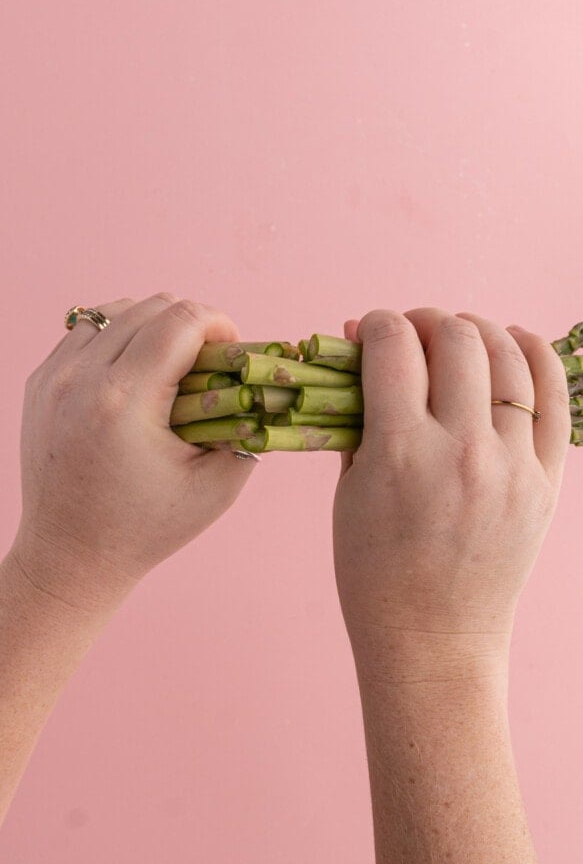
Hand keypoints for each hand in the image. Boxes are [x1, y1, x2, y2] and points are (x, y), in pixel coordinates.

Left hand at [7, 293, 257, 616]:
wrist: (70, 556)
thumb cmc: (147, 528)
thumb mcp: (217, 487)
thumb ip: (247, 427)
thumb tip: (262, 383)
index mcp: (125, 402)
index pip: (181, 320)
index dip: (219, 324)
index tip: (231, 351)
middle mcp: (81, 379)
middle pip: (151, 306)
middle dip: (191, 324)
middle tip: (208, 362)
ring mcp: (52, 377)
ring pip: (115, 309)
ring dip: (152, 326)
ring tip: (170, 366)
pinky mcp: (39, 382)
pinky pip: (86, 331)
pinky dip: (117, 338)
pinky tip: (134, 373)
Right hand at [332, 308, 569, 683]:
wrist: (432, 637)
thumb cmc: (373, 571)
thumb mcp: (348, 491)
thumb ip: (356, 414)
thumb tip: (360, 343)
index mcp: (400, 453)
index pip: (393, 345)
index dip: (378, 323)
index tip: (372, 330)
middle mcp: (462, 450)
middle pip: (455, 339)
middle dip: (426, 321)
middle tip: (413, 333)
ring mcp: (512, 466)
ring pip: (508, 356)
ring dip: (478, 331)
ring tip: (459, 336)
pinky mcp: (547, 482)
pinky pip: (555, 399)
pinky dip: (538, 356)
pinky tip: (518, 341)